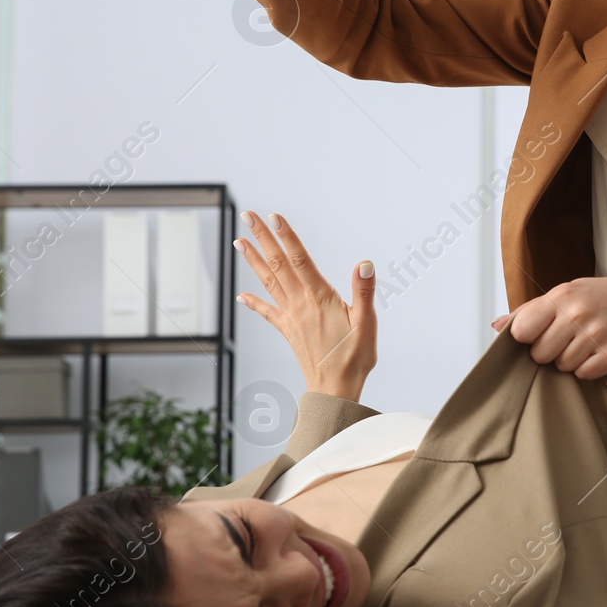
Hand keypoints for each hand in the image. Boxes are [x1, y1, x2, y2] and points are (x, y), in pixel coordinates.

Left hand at [234, 210, 375, 401]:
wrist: (334, 390)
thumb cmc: (354, 358)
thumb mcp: (367, 323)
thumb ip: (363, 291)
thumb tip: (365, 263)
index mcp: (320, 298)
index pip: (300, 260)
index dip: (288, 237)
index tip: (275, 217)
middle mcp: (300, 304)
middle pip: (278, 264)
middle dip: (263, 238)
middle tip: (249, 216)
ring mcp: (291, 317)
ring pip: (269, 282)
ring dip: (254, 260)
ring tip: (239, 242)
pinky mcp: (288, 330)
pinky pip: (267, 312)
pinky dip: (253, 302)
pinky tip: (242, 295)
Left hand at [488, 276, 606, 379]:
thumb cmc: (603, 298)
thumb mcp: (568, 292)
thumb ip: (531, 310)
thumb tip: (496, 325)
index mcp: (562, 296)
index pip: (522, 329)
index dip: (527, 338)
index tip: (537, 336)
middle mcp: (577, 314)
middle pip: (540, 353)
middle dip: (549, 352)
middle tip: (566, 340)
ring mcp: (597, 334)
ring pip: (562, 366)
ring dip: (570, 361)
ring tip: (586, 344)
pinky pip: (584, 374)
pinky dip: (588, 368)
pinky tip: (598, 353)